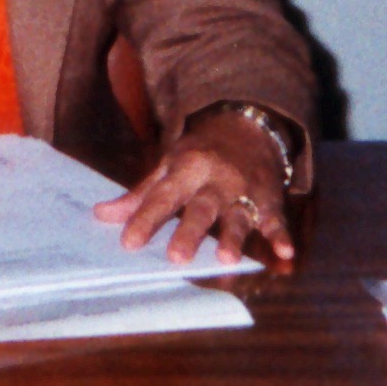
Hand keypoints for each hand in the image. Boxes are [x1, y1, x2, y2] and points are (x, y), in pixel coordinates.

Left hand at [96, 116, 294, 267]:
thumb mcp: (168, 166)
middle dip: (189, 233)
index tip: (129, 242)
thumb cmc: (199, 154)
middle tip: (176, 258)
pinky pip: (276, 219)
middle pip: (201, 208)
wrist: (247, 126)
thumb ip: (141, 195)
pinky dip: (281, 235)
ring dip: (233, 238)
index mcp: (186, 169)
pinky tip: (285, 253)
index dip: (146, 218)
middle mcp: (215, 180)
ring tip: (226, 259)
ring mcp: (244, 191)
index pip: (163, 196)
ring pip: (237, 216)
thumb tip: (101, 215)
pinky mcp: (269, 199)